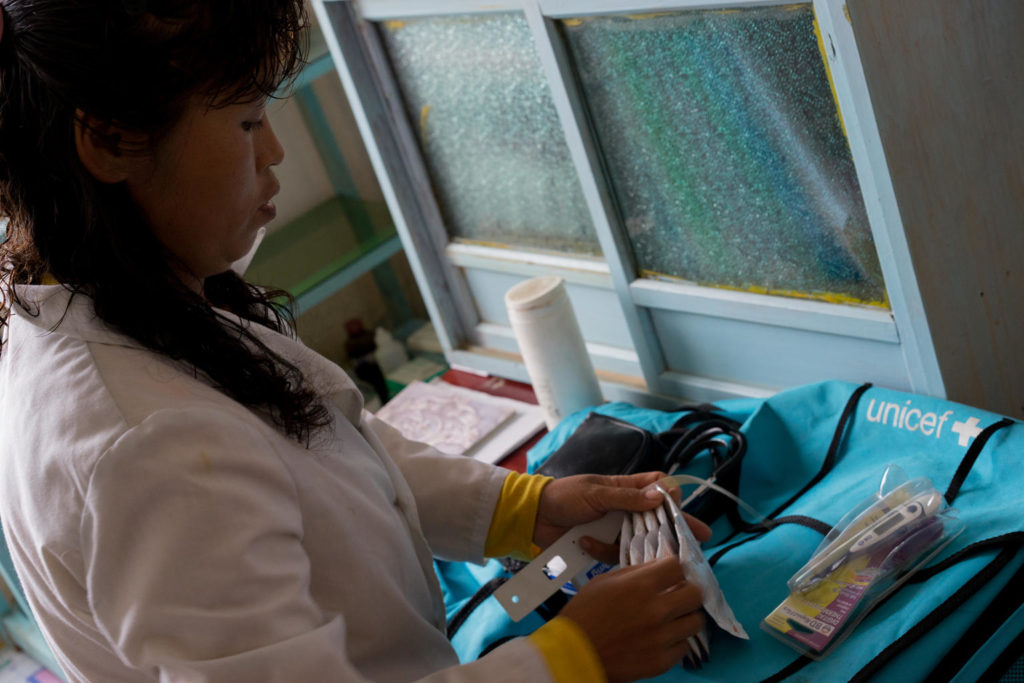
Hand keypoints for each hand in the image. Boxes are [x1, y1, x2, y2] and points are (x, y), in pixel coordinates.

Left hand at [534, 473, 711, 563]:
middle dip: (674, 530)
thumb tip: (661, 496)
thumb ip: (627, 497)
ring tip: (625, 548)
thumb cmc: (564, 496)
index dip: (670, 495)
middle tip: (697, 541)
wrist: (533, 518)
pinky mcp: (603, 547)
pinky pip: (615, 555)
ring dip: (635, 547)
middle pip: (657, 519)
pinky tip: (586, 543)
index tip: (678, 508)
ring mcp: (614, 529)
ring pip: (640, 541)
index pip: (658, 487)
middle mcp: (625, 509)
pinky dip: (601, 551)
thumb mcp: (596, 493)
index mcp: (625, 488)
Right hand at [559, 556, 704, 682]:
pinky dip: (676, 641)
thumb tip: (660, 567)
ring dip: (684, 617)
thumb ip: (636, 573)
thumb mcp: (604, 581)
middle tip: (677, 594)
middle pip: (696, 593)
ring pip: (695, 621)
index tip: (671, 573)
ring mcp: (660, 638)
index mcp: (639, 586)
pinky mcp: (660, 662)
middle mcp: (656, 611)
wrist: (571, 654)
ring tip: (671, 618)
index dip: (675, 568)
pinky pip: (684, 647)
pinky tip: (662, 638)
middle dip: (687, 591)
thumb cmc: (583, 614)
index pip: (678, 566)